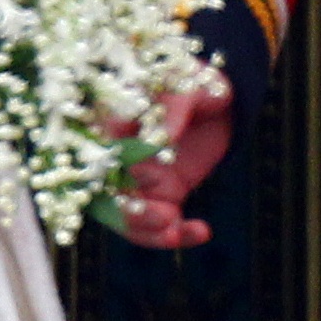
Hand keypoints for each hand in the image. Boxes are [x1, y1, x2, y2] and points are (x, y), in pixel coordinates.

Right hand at [113, 68, 234, 250]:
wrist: (215, 102)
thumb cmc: (196, 85)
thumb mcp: (190, 88)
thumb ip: (175, 108)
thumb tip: (166, 136)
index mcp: (115, 121)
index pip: (106, 148)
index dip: (124, 166)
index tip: (151, 174)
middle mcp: (118, 156)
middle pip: (107, 193)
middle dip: (130, 212)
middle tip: (164, 219)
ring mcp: (136, 181)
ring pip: (127, 217)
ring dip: (149, 232)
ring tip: (178, 234)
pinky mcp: (159, 197)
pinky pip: (158, 225)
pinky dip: (177, 235)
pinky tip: (202, 232)